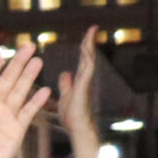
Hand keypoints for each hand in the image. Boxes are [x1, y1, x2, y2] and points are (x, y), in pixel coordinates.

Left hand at [0, 37, 50, 157]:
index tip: (0, 52)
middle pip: (7, 80)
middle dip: (17, 63)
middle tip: (28, 46)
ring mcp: (5, 118)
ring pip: (19, 92)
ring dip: (28, 76)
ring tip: (38, 60)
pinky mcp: (16, 131)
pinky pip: (28, 113)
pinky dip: (36, 102)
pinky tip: (45, 90)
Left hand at [56, 27, 100, 143]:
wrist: (77, 130)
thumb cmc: (73, 116)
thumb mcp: (65, 96)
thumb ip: (66, 84)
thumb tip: (65, 73)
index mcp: (79, 80)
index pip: (82, 59)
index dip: (84, 47)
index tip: (87, 34)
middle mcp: (84, 79)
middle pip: (88, 56)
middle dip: (89, 42)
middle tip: (93, 27)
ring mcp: (85, 83)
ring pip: (89, 60)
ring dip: (89, 46)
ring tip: (91, 32)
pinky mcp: (83, 88)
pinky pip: (86, 70)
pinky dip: (87, 59)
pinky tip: (87, 49)